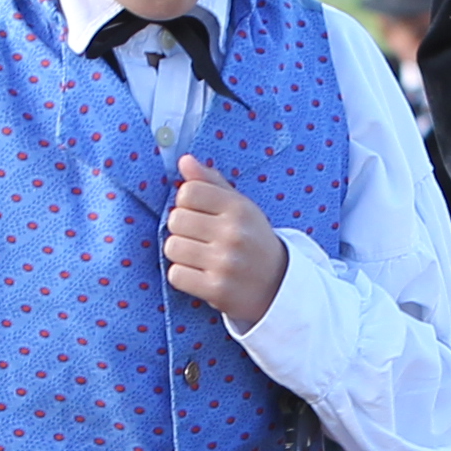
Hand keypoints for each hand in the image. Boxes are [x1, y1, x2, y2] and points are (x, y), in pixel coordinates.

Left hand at [165, 158, 284, 326]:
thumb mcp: (241, 208)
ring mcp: (225, 263)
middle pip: (175, 219)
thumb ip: (211, 183)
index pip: (188, 191)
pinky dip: (183, 276)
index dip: (186, 202)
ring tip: (199, 257)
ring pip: (172, 247)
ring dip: (180, 253)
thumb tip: (184, 160)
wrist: (278, 286)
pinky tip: (200, 275)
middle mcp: (233, 234)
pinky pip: (175, 275)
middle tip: (199, 238)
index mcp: (239, 208)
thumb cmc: (253, 241)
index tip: (198, 213)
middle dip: (181, 228)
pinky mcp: (216, 290)